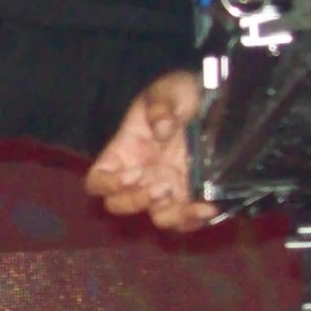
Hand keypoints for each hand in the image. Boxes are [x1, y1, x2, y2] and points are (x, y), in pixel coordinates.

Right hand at [85, 69, 217, 233]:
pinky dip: (194, 220)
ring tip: (188, 201)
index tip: (134, 174)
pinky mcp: (190, 196)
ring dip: (168, 215)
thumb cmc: (180, 93)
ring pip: (155, 218)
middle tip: (163, 186)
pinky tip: (209, 208)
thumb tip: (162, 130)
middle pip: (119, 205)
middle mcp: (140, 176)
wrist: (212, 99)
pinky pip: (186, 221)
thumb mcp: (167, 90)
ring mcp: (165, 188)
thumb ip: (160, 106)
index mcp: (123, 152)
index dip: (109, 184)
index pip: (98, 181)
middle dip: (137, 201)